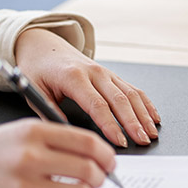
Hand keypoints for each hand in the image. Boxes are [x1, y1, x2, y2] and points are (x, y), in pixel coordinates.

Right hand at [0, 119, 114, 187]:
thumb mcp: (23, 130)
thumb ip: (58, 139)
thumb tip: (97, 155)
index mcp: (35, 132)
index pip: (88, 142)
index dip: (107, 154)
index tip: (110, 162)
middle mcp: (30, 157)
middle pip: (89, 168)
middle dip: (101, 177)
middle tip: (98, 180)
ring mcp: (23, 187)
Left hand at [15, 28, 160, 146]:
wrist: (44, 45)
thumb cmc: (38, 68)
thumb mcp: (34, 90)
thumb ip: (49, 113)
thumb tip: (66, 134)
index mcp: (74, 77)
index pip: (97, 105)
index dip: (111, 125)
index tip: (120, 142)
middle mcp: (95, 72)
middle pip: (120, 100)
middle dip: (134, 123)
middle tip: (143, 141)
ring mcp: (106, 72)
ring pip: (131, 94)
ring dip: (144, 115)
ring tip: (151, 133)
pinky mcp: (112, 75)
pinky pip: (133, 89)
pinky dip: (146, 104)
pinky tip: (153, 117)